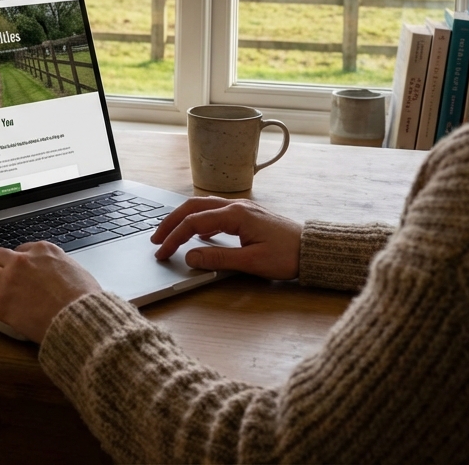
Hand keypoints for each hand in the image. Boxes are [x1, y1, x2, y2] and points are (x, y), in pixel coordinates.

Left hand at [0, 242, 101, 342]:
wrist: (82, 318)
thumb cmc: (87, 301)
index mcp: (44, 250)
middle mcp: (23, 260)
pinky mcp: (0, 303)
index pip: (22, 249)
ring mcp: (9, 280)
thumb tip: (63, 276)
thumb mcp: (79, 273)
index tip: (14, 266)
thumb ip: (63, 269)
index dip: (16, 259)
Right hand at [150, 197, 301, 280]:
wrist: (313, 249)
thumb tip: (189, 257)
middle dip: (171, 222)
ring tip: (169, 233)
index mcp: (235, 215)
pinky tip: (196, 232)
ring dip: (183, 218)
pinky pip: (214, 212)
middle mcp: (236, 206)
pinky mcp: (246, 214)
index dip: (174, 238)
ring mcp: (241, 208)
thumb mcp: (251, 262)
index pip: (194, 223)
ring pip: (203, 207)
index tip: (162, 252)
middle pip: (193, 208)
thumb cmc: (287, 256)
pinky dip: (198, 219)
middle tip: (156, 238)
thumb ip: (218, 258)